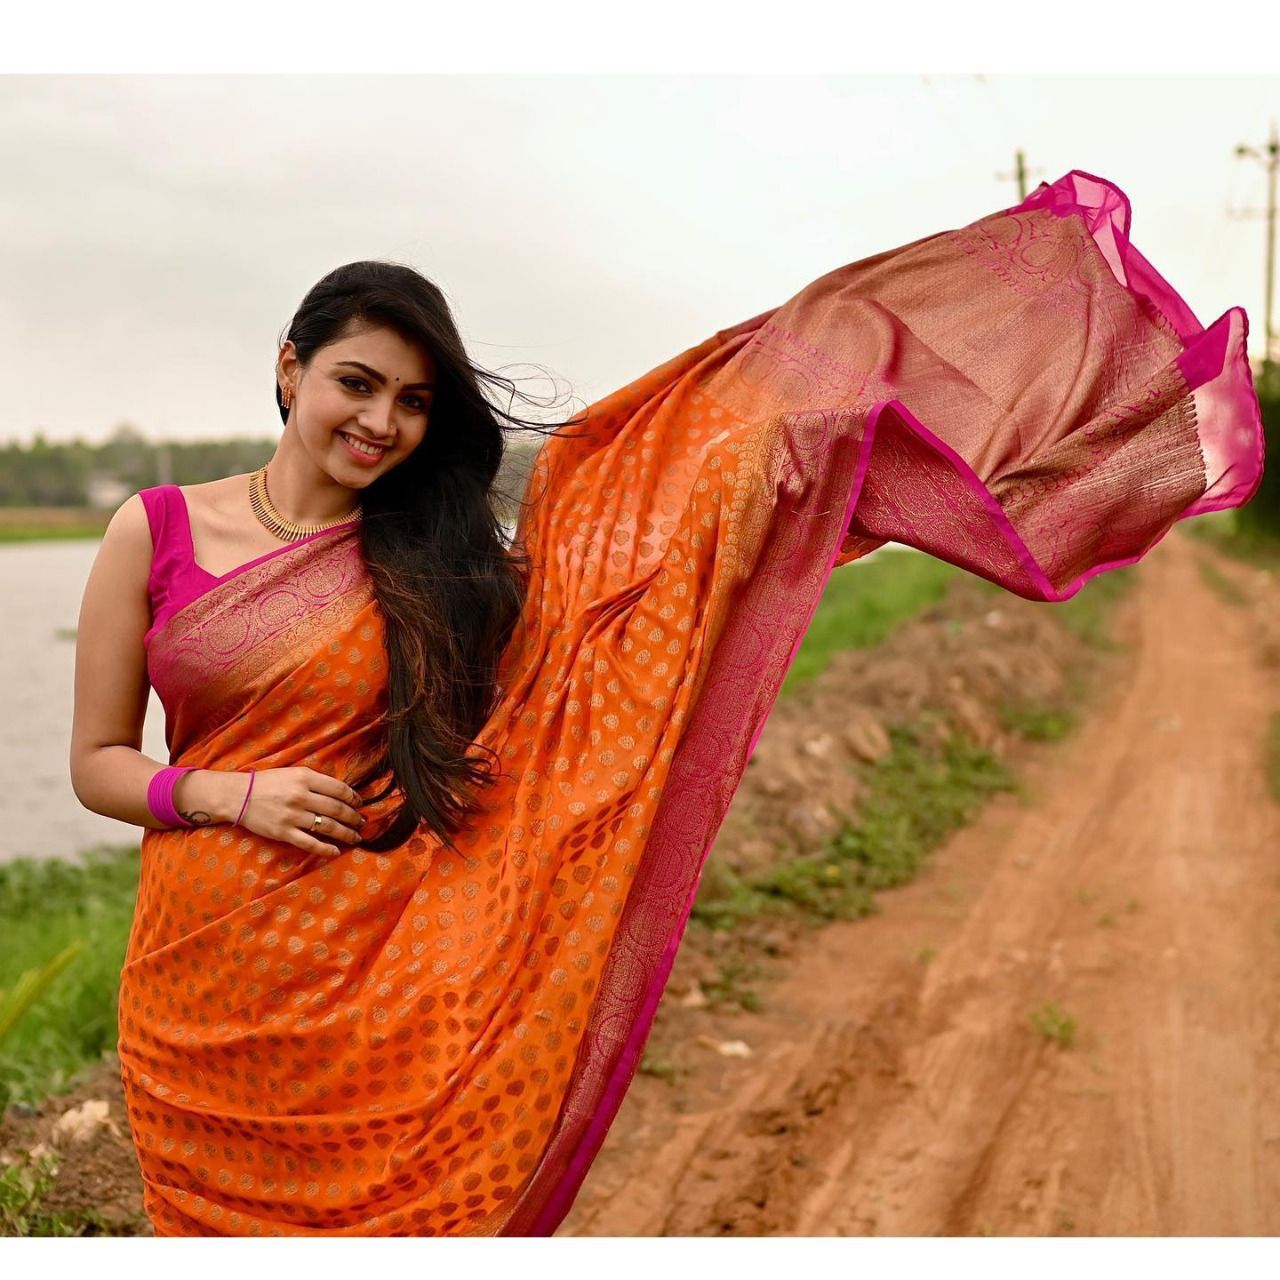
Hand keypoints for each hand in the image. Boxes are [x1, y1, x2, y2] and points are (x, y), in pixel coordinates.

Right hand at [232, 767, 365, 856]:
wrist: (237, 796)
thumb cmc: (267, 783)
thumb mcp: (293, 773)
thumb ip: (315, 781)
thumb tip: (341, 792)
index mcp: (304, 778)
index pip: (339, 789)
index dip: (354, 797)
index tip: (360, 803)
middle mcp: (300, 796)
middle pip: (337, 809)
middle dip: (354, 817)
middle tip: (362, 822)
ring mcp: (292, 816)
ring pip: (327, 827)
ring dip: (346, 833)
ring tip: (356, 837)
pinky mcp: (283, 833)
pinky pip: (310, 843)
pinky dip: (325, 849)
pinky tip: (336, 851)